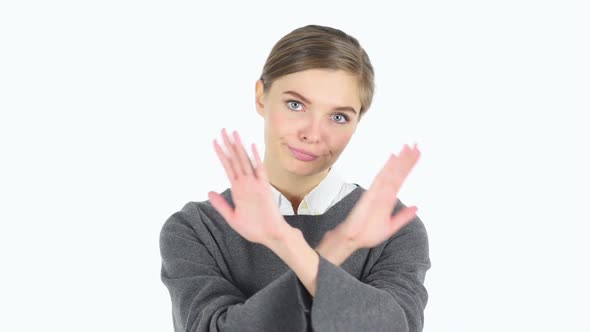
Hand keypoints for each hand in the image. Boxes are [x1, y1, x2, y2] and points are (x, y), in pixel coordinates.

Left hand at [207, 128, 292, 246]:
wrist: (271, 236)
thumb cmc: (254, 229)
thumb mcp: (232, 217)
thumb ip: (221, 204)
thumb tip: (209, 191)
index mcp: (237, 190)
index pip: (228, 167)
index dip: (221, 154)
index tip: (214, 141)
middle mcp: (246, 184)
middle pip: (235, 159)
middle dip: (228, 144)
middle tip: (222, 129)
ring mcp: (255, 184)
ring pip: (244, 161)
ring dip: (238, 147)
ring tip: (232, 133)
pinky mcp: (264, 188)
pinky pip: (260, 170)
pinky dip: (256, 158)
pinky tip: (251, 146)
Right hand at [336, 144, 420, 249]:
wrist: (352, 239)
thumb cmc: (368, 233)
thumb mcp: (391, 226)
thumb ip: (403, 216)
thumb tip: (416, 207)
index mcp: (389, 199)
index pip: (401, 178)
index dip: (409, 166)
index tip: (417, 153)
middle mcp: (384, 192)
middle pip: (397, 172)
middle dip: (407, 158)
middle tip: (416, 144)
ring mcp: (377, 193)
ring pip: (391, 173)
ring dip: (400, 160)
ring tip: (408, 146)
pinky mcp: (371, 196)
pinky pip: (381, 180)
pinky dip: (387, 168)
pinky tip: (393, 157)